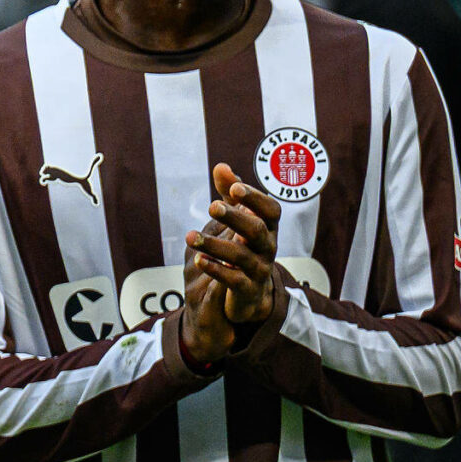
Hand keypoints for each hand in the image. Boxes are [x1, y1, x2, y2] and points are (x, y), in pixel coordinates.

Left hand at [180, 162, 282, 359]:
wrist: (248, 294)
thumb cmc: (243, 248)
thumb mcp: (237, 221)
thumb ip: (230, 196)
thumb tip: (220, 166)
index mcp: (268, 228)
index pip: (271, 210)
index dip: (255, 198)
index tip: (234, 188)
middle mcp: (267, 247)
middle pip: (257, 230)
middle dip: (236, 217)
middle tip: (211, 207)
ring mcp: (259, 269)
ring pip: (242, 256)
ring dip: (215, 244)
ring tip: (189, 236)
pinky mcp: (246, 289)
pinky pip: (234, 279)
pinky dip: (216, 269)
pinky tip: (199, 260)